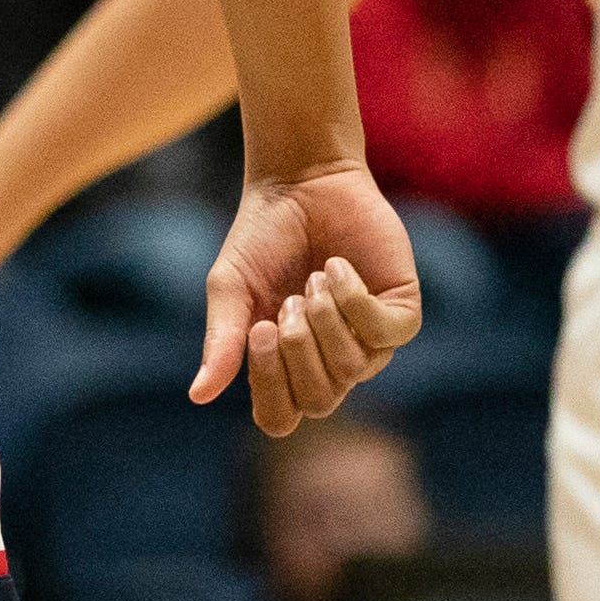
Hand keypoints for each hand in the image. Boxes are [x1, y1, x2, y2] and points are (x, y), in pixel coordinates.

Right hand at [197, 160, 427, 431]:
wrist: (302, 183)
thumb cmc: (262, 237)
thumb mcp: (230, 288)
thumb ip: (221, 340)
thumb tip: (198, 396)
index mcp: (284, 367)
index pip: (281, 417)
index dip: (270, 386)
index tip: (259, 331)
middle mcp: (329, 362)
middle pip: (320, 401)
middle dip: (298, 348)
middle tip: (287, 301)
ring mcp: (368, 341)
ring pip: (353, 367)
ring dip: (326, 319)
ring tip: (313, 278)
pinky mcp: (401, 310)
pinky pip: (386, 333)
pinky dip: (355, 300)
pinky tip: (338, 268)